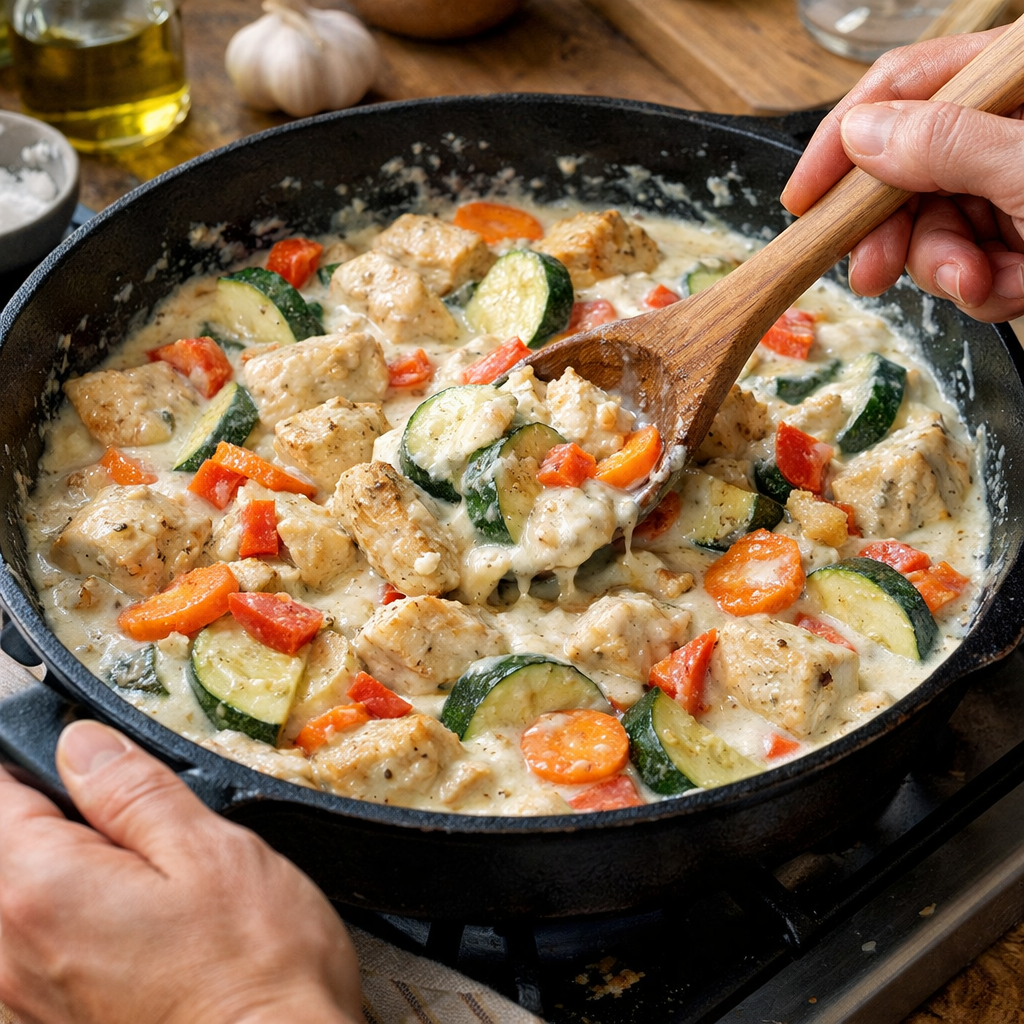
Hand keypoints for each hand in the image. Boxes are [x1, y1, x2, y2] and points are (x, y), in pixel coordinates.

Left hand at [0, 720, 361, 1023]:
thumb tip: (81, 744)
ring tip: (153, 883)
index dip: (49, 761)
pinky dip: (79, 923)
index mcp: (43, 888)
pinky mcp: (53, 1022)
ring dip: (75, 875)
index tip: (97, 765)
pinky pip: (39, 950)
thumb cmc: (254, 970)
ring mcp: (26, 997)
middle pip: (10, 848)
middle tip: (146, 830)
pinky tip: (144, 933)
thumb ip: (132, 789)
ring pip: (24, 900)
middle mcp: (12, 950)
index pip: (3, 792)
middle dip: (64, 821)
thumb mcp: (208, 849)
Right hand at [781, 29, 1023, 322]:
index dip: (843, 140)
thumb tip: (858, 134)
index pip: (904, 84)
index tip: (802, 199)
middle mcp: (1006, 124)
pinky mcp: (1022, 230)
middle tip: (874, 274)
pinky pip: (970, 262)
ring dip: (947, 269)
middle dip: (896, 232)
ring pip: (934, 226)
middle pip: (908, 167)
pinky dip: (985, 287)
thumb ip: (946, 144)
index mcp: (1014, 76)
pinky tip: (1014, 286)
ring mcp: (1012, 180)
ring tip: (981, 284)